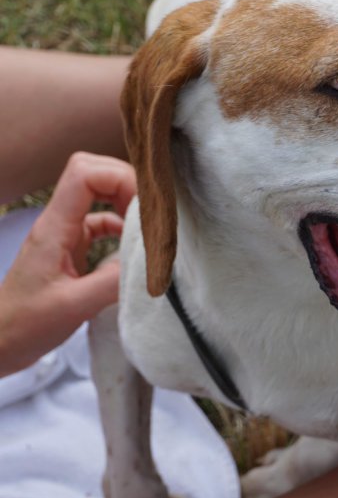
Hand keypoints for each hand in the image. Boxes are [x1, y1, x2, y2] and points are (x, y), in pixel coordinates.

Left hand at [0, 152, 135, 376]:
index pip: (85, 174)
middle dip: (127, 182)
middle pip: (93, 172)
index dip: (119, 178)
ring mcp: (65, 233)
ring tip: (149, 225)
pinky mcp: (72, 247)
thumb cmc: (26, 325)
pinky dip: (123, 225)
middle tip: (151, 212)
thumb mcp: (73, 307)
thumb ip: (112, 282)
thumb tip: (149, 263)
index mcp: (54, 228)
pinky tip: (136, 246)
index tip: (144, 206)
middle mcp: (58, 222)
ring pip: (98, 193)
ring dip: (126, 200)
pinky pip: (102, 220)